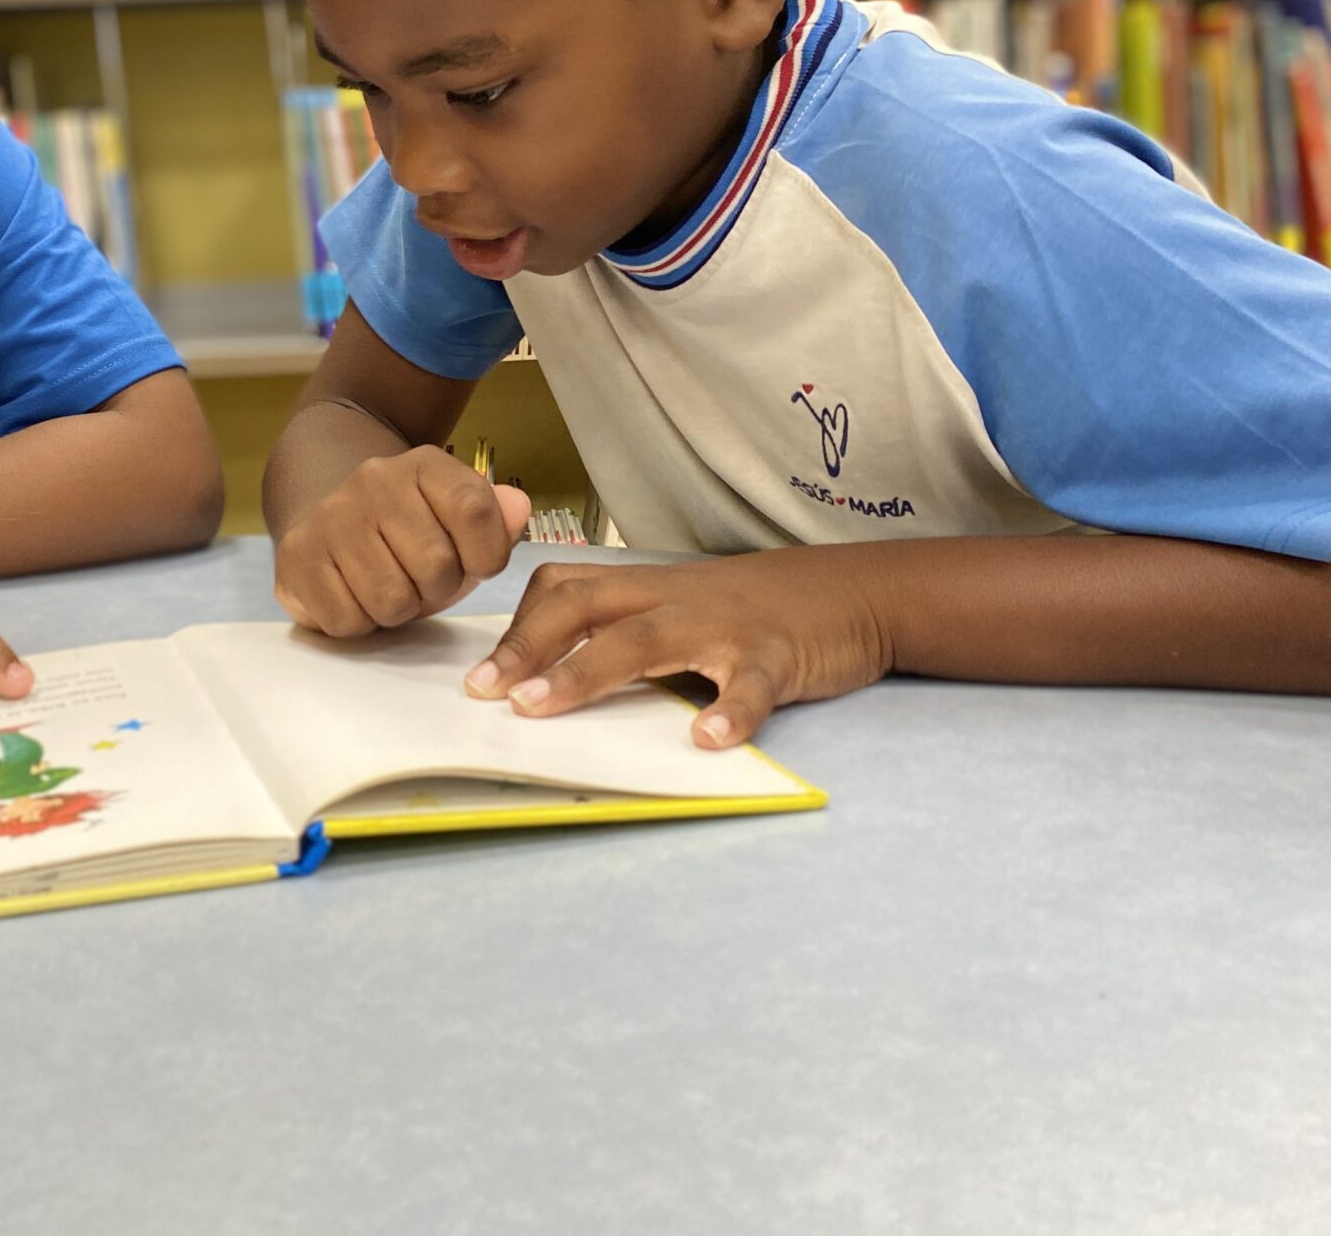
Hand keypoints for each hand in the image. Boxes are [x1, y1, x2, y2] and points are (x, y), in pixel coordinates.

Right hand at [274, 447, 532, 636]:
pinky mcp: (297, 556)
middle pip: (436, 565)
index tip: (476, 563)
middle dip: (438, 589)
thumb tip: (518, 509)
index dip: (487, 555)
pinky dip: (359, 623)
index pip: (475, 510)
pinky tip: (355, 595)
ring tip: (390, 586)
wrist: (329, 516)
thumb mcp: (460, 520)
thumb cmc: (410, 532)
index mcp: (424, 465)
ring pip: (391, 600)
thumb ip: (497, 520)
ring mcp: (331, 517)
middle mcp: (374, 480)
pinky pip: (347, 620)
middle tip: (422, 579)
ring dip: (398, 610)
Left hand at [462, 556, 891, 746]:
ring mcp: (724, 626)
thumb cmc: (752, 610)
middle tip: (488, 695)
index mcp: (645, 589)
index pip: (563, 591)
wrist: (851, 592)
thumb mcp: (681, 607)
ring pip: (647, 640)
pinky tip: (707, 741)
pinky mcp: (777, 657)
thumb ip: (626, 631)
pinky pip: (749, 684)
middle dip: (528, 647)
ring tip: (543, 706)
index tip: (478, 679)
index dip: (518, 630)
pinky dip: (729, 711)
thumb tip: (550, 677)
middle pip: (586, 607)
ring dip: (589, 672)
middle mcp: (674, 599)